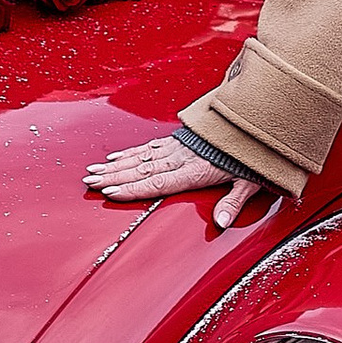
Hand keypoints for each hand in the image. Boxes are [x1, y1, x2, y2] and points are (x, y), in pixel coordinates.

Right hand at [84, 135, 274, 229]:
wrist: (251, 118)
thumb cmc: (251, 155)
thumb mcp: (249, 182)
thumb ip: (233, 202)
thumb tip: (221, 223)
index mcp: (196, 171)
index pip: (159, 183)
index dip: (134, 189)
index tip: (111, 193)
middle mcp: (181, 157)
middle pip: (142, 170)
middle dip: (114, 177)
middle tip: (90, 183)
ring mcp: (177, 147)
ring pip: (140, 157)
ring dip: (115, 166)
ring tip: (93, 172)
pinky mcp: (177, 140)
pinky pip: (148, 147)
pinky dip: (130, 152)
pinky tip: (114, 157)